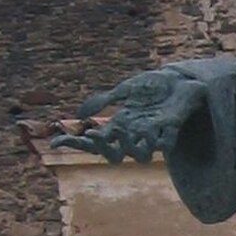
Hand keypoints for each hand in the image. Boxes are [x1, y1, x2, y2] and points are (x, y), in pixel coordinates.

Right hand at [53, 68, 205, 161]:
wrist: (179, 80)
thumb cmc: (152, 85)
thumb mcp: (124, 89)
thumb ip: (104, 100)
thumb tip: (79, 115)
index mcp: (120, 125)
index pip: (97, 142)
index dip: (78, 144)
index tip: (56, 142)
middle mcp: (135, 134)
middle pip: (115, 156)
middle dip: (104, 148)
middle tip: (94, 133)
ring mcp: (153, 134)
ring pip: (140, 156)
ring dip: (130, 146)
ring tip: (123, 129)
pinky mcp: (171, 129)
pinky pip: (165, 146)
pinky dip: (157, 141)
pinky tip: (149, 130)